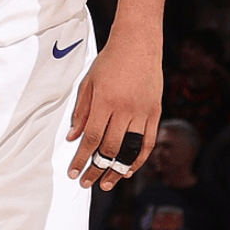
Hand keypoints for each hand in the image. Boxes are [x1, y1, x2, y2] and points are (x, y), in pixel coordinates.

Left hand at [66, 24, 161, 190]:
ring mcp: (142, 112)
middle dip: (97, 169)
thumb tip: (73, 137)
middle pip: (110, 148)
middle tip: (87, 183)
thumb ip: (81, 112)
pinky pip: (147, 142)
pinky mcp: (156, 113)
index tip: (73, 172)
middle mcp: (125, 110)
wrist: (138, 45)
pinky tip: (128, 170)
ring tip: (107, 184)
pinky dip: (138, 159)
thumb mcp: (87, 83)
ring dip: (117, 170)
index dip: (82, 158)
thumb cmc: (109, 62)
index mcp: (104, 102)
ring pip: (129, 149)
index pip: (92, 138)